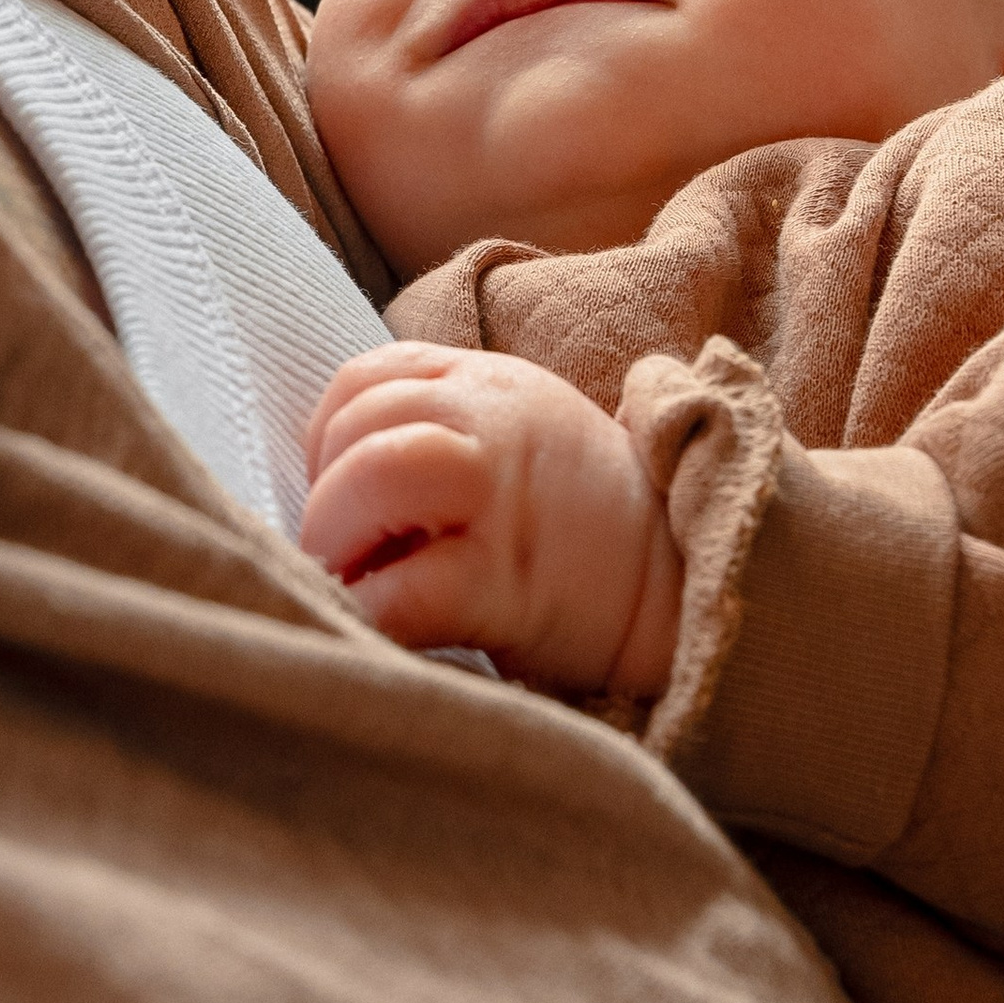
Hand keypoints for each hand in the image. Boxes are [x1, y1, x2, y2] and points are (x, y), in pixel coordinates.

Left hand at [303, 344, 681, 696]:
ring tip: (347, 580)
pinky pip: (405, 591)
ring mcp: (501, 503)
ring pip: (376, 476)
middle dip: (322, 495)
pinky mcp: (507, 586)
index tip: (339, 491)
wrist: (682, 587)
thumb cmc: (584, 521)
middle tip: (336, 552)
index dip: (328, 437)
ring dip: (333, 535)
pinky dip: (367, 610)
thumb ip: (444, 425)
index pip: (365, 378)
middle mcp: (494, 426)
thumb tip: (335, 475)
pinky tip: (372, 624)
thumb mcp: (522, 431)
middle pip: (360, 424)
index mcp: (490, 386)